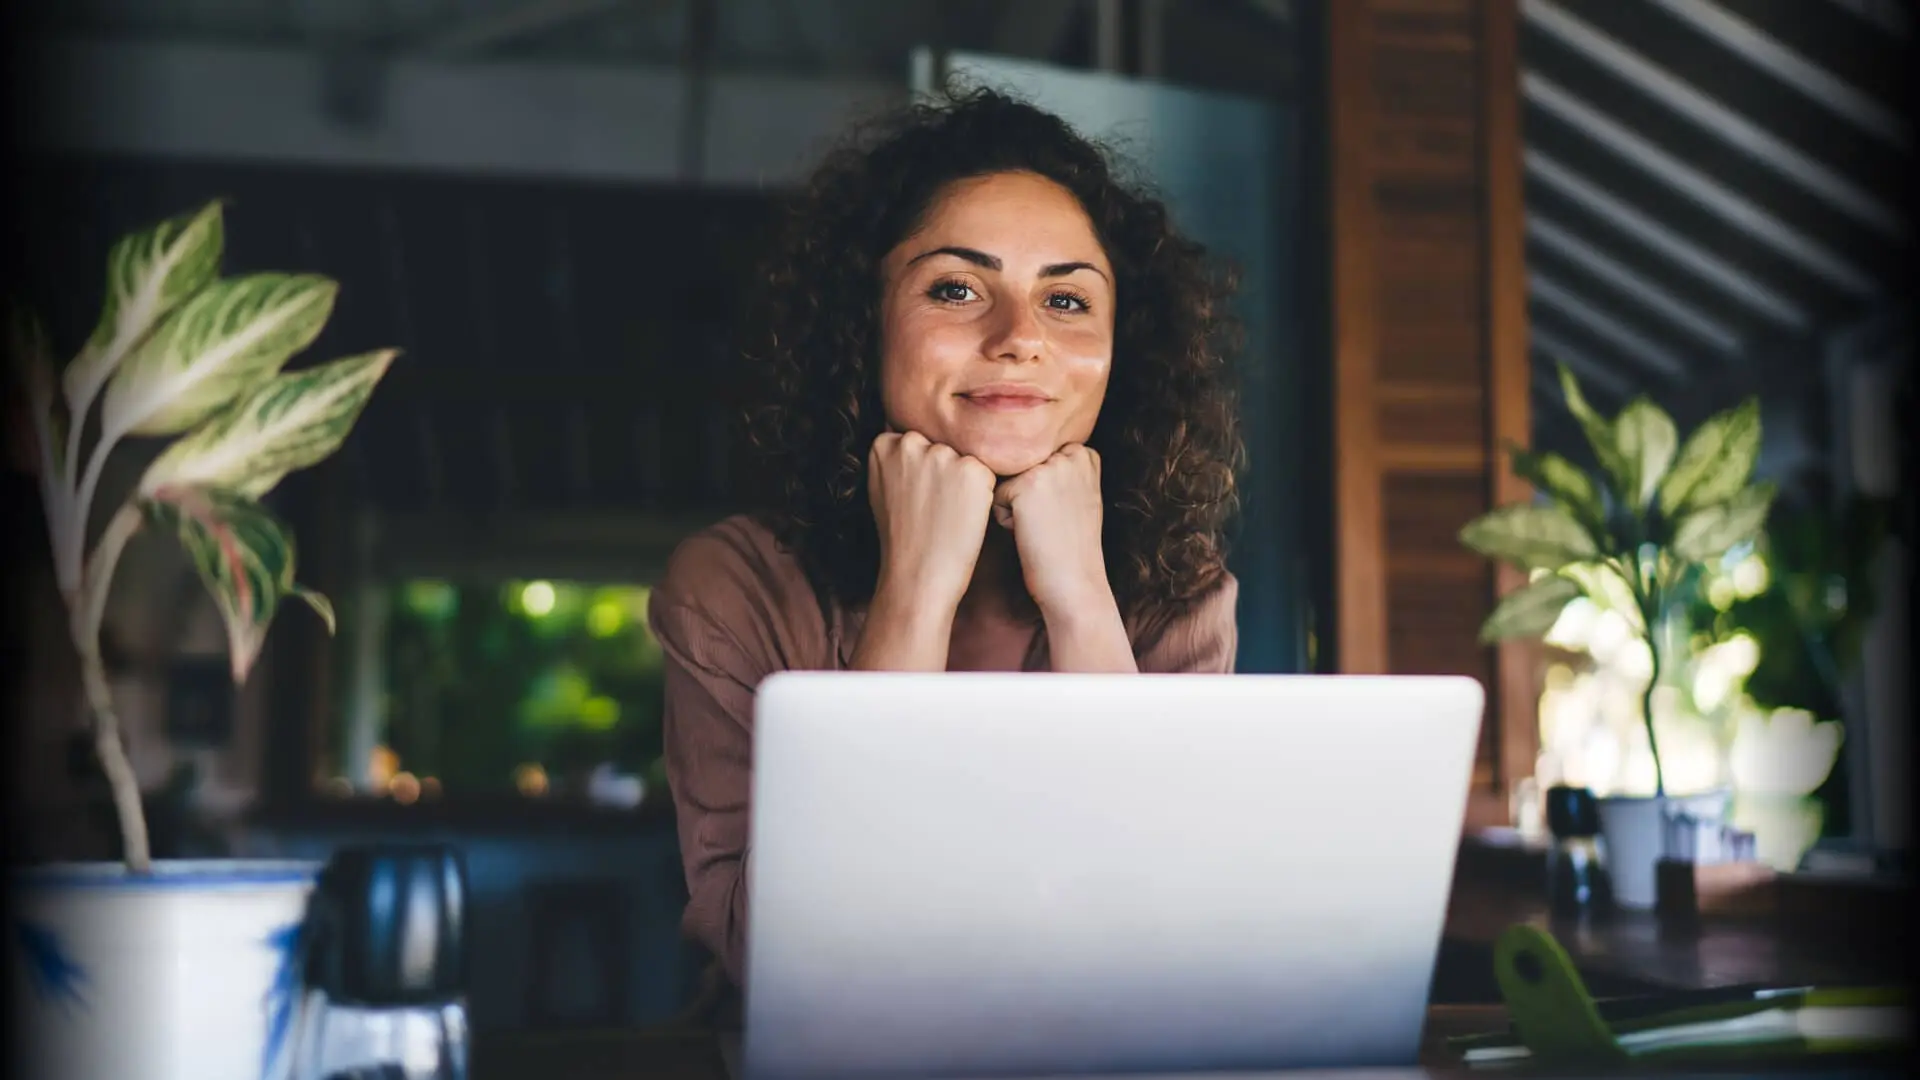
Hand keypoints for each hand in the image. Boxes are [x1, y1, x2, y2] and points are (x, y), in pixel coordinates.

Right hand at [867, 431, 996, 615]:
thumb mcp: (883, 489)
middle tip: (933, 509)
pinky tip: (963, 517)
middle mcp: (911, 442)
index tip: (916, 497)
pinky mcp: (972, 470)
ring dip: (963, 483)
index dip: (923, 472)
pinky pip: (986, 475)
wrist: (916, 576)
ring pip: (964, 460)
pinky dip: (982, 496)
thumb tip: (913, 439)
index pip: (918, 442)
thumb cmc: (902, 538)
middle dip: (944, 472)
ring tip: (947, 515)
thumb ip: (896, 461)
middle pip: (943, 447)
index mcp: (884, 444)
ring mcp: (942, 455)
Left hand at [992, 443, 1111, 615]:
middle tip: (1051, 523)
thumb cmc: (1071, 546)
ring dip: (1014, 505)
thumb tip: (1022, 455)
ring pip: (1007, 480)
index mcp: (1085, 453)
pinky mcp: (1027, 484)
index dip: (1041, 490)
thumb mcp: (1081, 495)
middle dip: (1026, 494)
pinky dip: (1004, 519)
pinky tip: (1029, 534)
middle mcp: (1070, 454)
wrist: (1074, 583)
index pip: (1037, 459)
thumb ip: (1062, 469)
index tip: (1061, 514)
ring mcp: (1050, 467)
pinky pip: (995, 496)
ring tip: (1040, 527)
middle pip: (1020, 467)